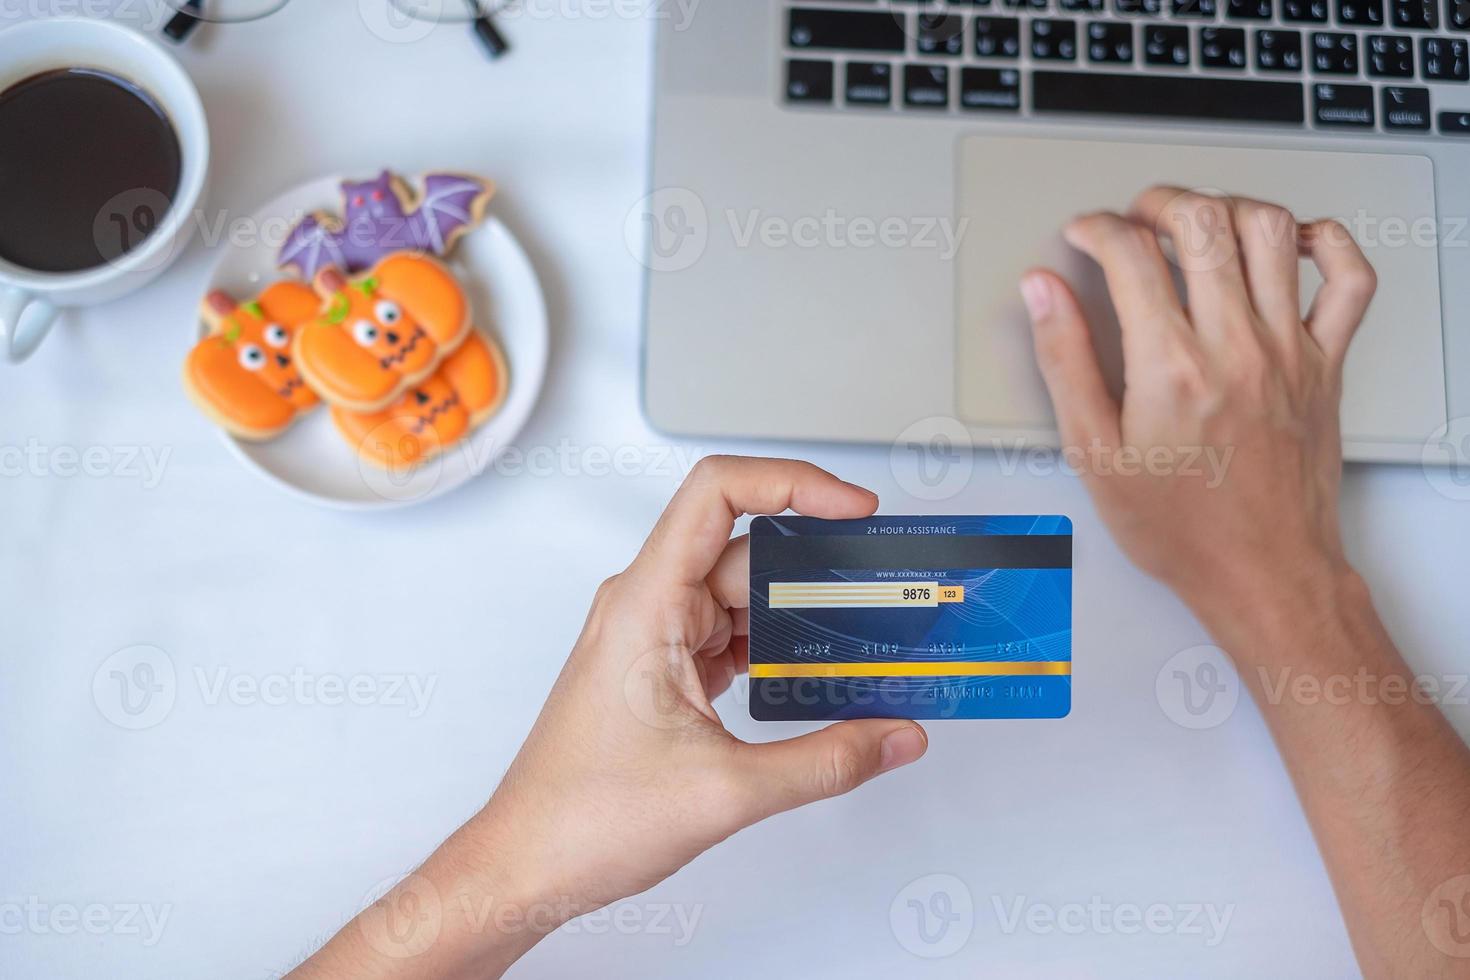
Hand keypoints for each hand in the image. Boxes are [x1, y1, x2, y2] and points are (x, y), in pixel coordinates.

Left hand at [295, 458, 929, 977]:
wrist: (525, 866)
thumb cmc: (582, 818)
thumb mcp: (727, 792)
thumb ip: (826, 761)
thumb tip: (895, 736)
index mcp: (646, 603)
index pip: (717, 492)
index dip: (792, 482)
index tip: (851, 508)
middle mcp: (646, 605)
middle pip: (746, 550)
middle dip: (817, 566)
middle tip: (881, 589)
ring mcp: (653, 636)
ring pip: (742, 596)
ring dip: (800, 615)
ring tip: (863, 638)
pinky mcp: (662, 669)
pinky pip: (730, 635)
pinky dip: (777, 649)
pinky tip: (818, 675)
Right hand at [1019, 186, 1376, 638]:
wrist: (1263, 572)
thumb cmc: (1182, 528)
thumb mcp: (1094, 453)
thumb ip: (1065, 361)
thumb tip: (1044, 294)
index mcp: (1171, 368)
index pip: (1131, 255)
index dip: (1097, 229)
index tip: (1084, 235)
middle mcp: (1236, 347)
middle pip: (1204, 222)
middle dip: (1159, 202)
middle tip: (1136, 218)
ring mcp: (1290, 350)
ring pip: (1273, 230)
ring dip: (1229, 207)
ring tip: (1199, 222)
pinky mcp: (1327, 363)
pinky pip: (1350, 279)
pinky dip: (1328, 242)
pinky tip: (1292, 244)